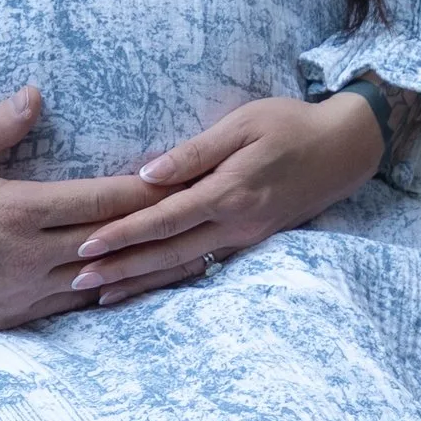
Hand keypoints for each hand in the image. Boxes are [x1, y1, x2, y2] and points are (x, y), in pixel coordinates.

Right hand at [0, 91, 212, 333]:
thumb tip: (34, 96)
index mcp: (17, 210)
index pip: (98, 199)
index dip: (144, 190)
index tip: (178, 178)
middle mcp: (30, 253)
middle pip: (111, 239)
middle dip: (158, 227)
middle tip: (201, 214)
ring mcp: (26, 289)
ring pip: (103, 280)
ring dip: (145, 267)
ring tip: (189, 256)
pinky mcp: (17, 316)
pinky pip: (76, 307)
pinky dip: (110, 296)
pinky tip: (135, 288)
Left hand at [67, 92, 387, 300]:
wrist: (345, 148)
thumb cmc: (290, 124)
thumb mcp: (243, 123)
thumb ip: (195, 151)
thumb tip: (147, 173)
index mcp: (229, 190)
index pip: (164, 219)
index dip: (123, 233)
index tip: (85, 244)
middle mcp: (235, 223)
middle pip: (167, 253)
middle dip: (120, 269)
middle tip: (75, 280)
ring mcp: (245, 238)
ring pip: (183, 268)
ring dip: (140, 284)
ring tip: (98, 296)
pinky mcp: (250, 242)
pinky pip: (203, 267)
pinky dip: (170, 281)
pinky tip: (144, 289)